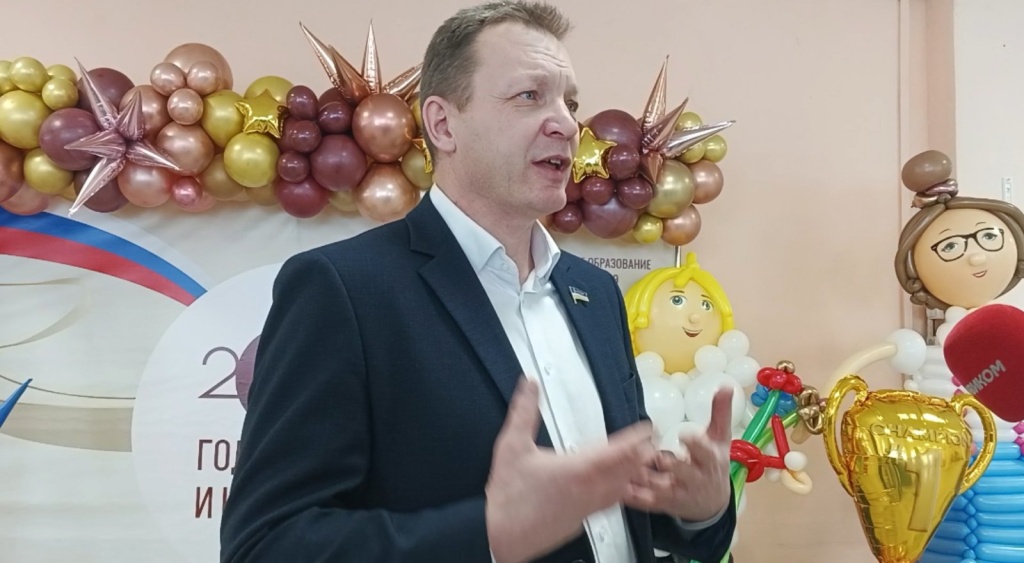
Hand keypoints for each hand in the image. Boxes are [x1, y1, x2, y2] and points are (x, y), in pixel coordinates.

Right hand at [486, 377, 655, 562]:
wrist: (501, 538)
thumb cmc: (508, 498)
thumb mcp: (512, 447)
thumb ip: (524, 412)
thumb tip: (529, 386)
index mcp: (577, 469)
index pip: (616, 451)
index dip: (635, 439)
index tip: (647, 430)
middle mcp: (588, 490)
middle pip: (625, 472)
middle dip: (641, 457)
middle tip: (653, 445)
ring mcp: (586, 508)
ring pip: (620, 490)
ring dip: (634, 477)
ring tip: (644, 467)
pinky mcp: (580, 520)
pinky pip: (608, 504)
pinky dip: (620, 494)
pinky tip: (617, 491)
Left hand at [624, 386, 732, 521]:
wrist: (714, 503)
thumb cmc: (714, 464)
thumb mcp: (720, 438)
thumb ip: (720, 412)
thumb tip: (725, 385)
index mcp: (710, 459)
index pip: (705, 451)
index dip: (696, 444)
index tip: (685, 434)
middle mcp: (696, 478)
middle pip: (684, 472)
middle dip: (671, 465)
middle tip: (658, 456)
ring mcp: (680, 492)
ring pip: (664, 488)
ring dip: (649, 480)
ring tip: (634, 470)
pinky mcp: (665, 504)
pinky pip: (649, 502)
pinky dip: (637, 496)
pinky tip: (624, 488)